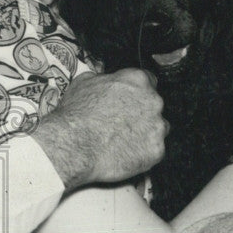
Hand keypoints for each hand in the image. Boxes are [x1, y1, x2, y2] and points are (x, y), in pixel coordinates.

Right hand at [32, 69, 167, 189]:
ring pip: (156, 128)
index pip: (148, 80)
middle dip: (140, 112)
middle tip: (121, 122)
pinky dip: (142, 153)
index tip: (128, 99)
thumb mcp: (83, 83)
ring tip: (122, 140)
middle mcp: (153, 100)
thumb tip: (104, 80)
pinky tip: (124, 153)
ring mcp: (157, 126)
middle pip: (154, 105)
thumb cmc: (76, 114)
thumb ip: (103, 79)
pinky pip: (153, 150)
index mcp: (136, 80)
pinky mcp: (157, 150)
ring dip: (144, 132)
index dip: (136, 91)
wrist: (75, 145)